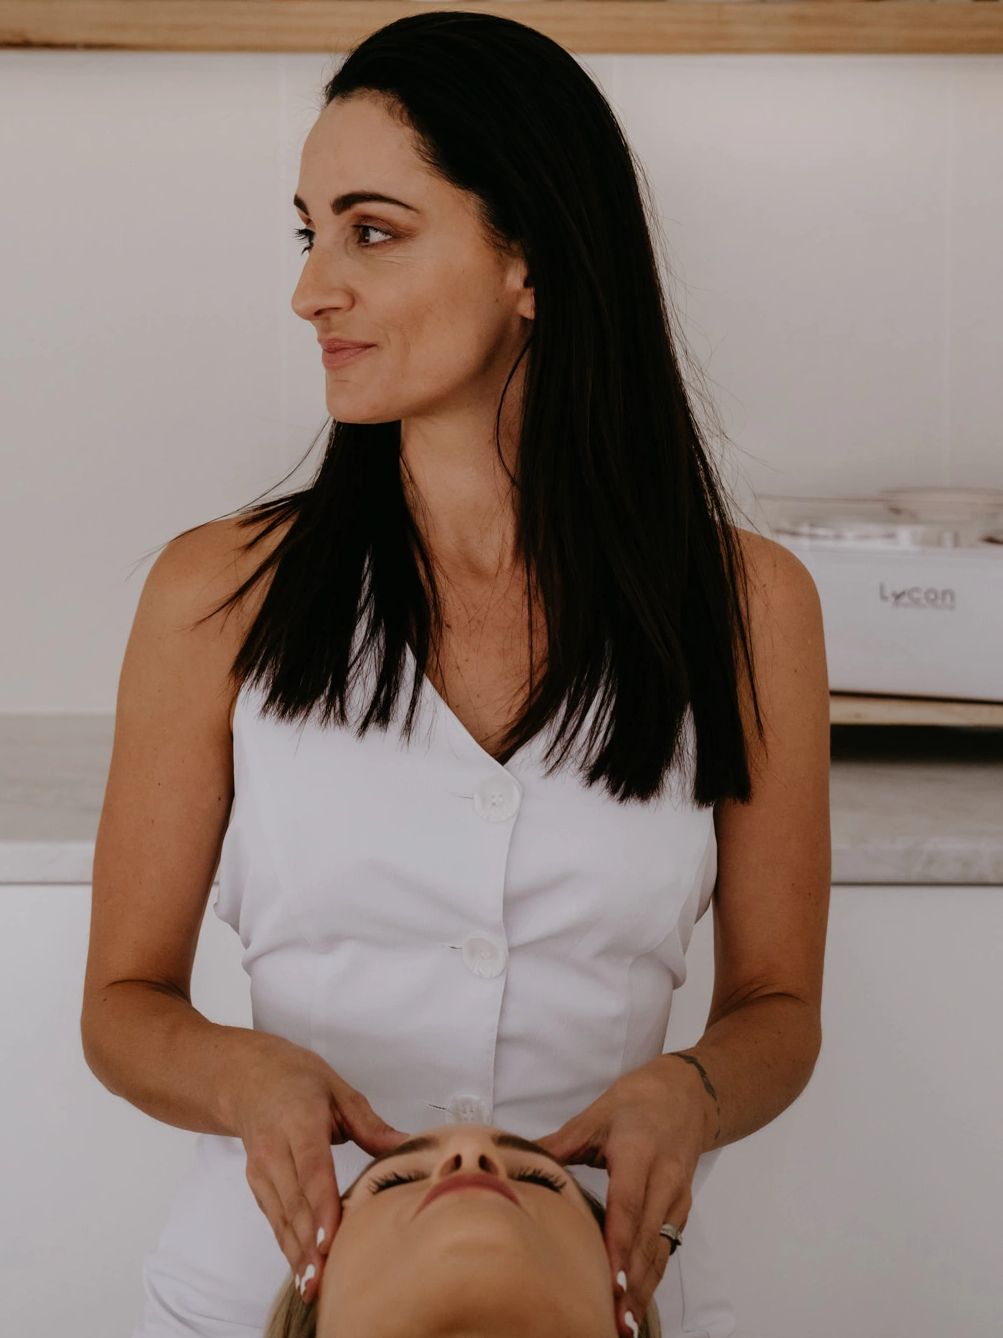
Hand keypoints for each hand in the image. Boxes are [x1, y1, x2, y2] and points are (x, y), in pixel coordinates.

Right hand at [228, 1035, 410, 1305]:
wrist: (246, 1079)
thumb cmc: (297, 1080)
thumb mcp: (338, 1089)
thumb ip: (371, 1125)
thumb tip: (407, 1146)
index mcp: (299, 1122)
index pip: (312, 1170)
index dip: (321, 1207)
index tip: (330, 1239)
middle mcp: (275, 1150)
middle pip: (294, 1203)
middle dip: (309, 1245)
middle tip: (326, 1280)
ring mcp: (262, 1170)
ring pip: (282, 1218)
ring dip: (297, 1254)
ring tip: (314, 1287)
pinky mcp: (257, 1185)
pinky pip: (275, 1220)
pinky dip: (288, 1246)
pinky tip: (303, 1270)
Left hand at [534, 1055, 715, 1336]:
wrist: (688, 1095)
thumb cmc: (637, 1103)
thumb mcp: (595, 1115)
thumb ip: (560, 1144)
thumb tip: (516, 1160)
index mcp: (639, 1153)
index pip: (628, 1207)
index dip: (618, 1248)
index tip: (609, 1284)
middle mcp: (664, 1180)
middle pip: (647, 1240)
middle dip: (630, 1285)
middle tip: (612, 1323)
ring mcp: (676, 1198)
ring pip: (660, 1251)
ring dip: (642, 1290)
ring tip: (623, 1325)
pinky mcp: (682, 1210)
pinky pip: (666, 1249)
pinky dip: (651, 1278)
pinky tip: (635, 1302)